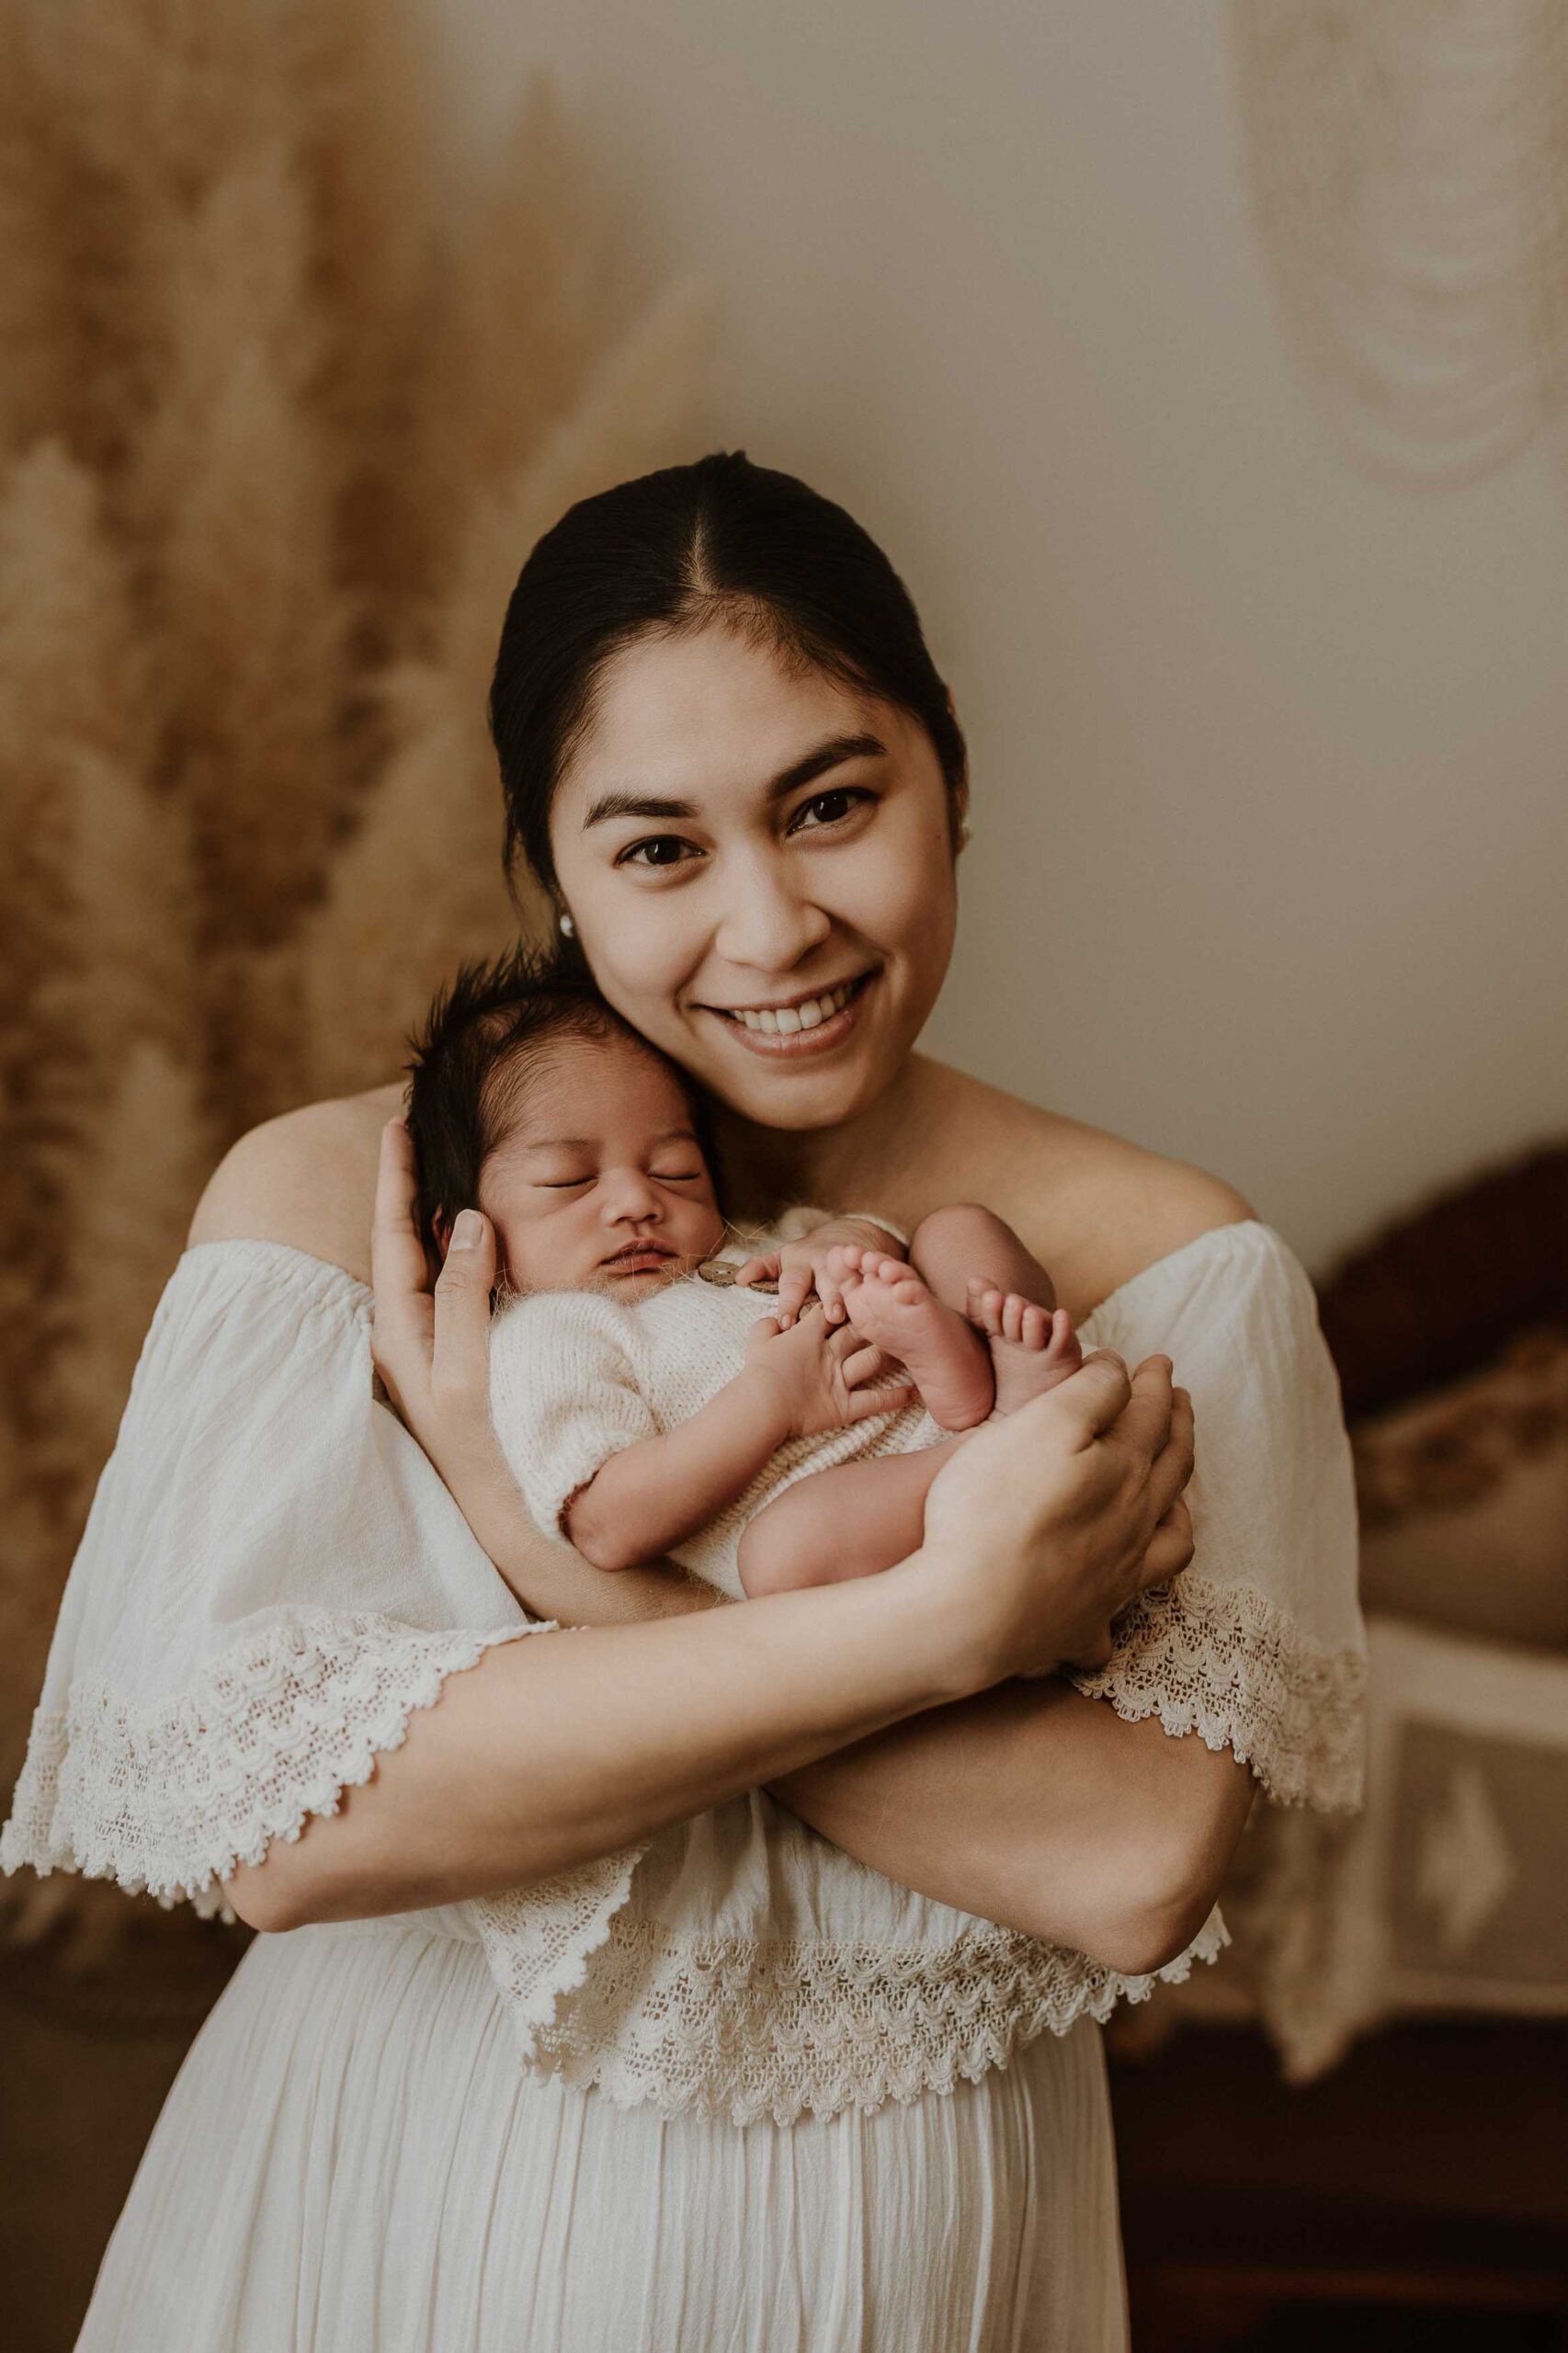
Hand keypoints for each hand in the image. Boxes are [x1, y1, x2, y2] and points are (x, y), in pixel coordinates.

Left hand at [370, 1119, 534, 1571]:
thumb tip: (465, 1221)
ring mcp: (435, 1349)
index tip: (398, 1122)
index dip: (396, 1177)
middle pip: (407, 1241)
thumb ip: (463, 1293)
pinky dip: (467, 1249)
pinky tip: (484, 1234)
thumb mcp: (469, 1368)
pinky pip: (460, 1287)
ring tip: (447, 1166)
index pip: (392, 1235)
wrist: (512, 1517)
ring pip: (433, 1263)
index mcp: (401, 1332)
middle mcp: (410, 1335)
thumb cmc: (489, 1449)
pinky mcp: (462, 1360)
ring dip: (438, 1214)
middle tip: (422, 1130)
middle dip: (413, 1185)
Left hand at [732, 1217, 907, 1328]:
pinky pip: (884, 1275)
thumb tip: (738, 1280)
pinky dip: (891, 1285)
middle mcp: (828, 1261)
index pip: (793, 1283)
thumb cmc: (809, 1259)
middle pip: (828, 1280)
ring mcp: (855, 1263)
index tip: (785, 1322)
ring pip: (857, 1279)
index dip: (789, 1303)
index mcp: (801, 1262)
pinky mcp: (877, 1266)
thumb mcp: (784, 1260)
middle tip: (833, 1316)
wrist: (850, 1235)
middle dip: (831, 1297)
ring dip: (861, 1293)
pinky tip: (896, 1300)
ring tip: (867, 1313)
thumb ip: (762, 1268)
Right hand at [742, 1305, 915, 1438]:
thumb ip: (766, 1326)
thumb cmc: (756, 1373)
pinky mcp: (845, 1405)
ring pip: (872, 1359)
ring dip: (889, 1352)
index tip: (856, 1293)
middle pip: (858, 1329)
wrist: (761, 1405)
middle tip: (891, 1312)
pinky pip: (876, 1400)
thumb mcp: (756, 1342)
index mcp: (807, 1335)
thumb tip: (774, 1319)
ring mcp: (840, 1378)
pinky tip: (914, 1392)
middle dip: (874, 1320)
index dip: (842, 1302)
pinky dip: (896, 1397)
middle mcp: (829, 1353)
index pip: (829, 1311)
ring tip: (909, 1345)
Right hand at [907, 1350, 1195, 1689]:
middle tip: (1179, 1402)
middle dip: (1178, 1427)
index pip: (1151, 1413)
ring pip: (1169, 1534)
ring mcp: (1116, 1577)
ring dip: (1178, 1501)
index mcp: (1124, 1470)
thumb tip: (1120, 1372)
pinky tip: (1128, 1577)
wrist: (967, 1613)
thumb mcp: (1043, 1424)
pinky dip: (1135, 1588)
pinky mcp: (1087, 1622)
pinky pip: (1125, 1609)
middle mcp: (1133, 1523)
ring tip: (1174, 1487)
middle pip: (1170, 1467)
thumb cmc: (993, 1510)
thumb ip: (1090, 1392)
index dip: (1154, 1382)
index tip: (1157, 1362)